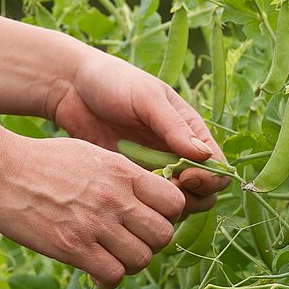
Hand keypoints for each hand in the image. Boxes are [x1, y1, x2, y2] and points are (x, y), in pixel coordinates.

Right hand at [0, 134, 185, 288]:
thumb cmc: (42, 161)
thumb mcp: (92, 155)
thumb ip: (122, 177)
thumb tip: (144, 198)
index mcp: (124, 172)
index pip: (175, 203)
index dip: (168, 217)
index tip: (149, 220)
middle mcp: (116, 198)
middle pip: (164, 235)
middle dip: (152, 244)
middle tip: (131, 244)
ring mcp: (95, 223)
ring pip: (141, 260)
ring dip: (130, 264)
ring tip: (112, 257)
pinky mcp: (72, 247)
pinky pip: (112, 275)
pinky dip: (108, 278)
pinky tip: (95, 270)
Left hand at [52, 49, 230, 212]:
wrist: (71, 87)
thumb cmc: (113, 82)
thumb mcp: (146, 98)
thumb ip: (174, 127)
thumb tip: (204, 155)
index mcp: (190, 130)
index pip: (217, 165)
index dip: (209, 178)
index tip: (186, 177)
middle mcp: (177, 153)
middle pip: (204, 191)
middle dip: (192, 197)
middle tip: (166, 190)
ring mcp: (155, 169)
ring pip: (178, 202)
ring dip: (169, 206)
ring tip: (146, 194)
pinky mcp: (131, 180)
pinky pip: (148, 202)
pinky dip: (146, 207)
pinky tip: (129, 197)